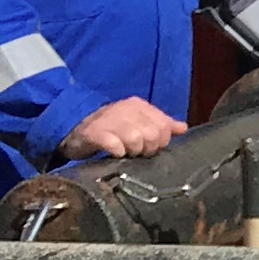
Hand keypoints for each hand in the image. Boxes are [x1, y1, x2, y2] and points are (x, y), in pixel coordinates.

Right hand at [63, 94, 186, 158]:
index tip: (150, 147)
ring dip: (132, 152)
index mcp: (138, 106)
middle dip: (148, 149)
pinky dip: (118, 152)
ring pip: (136, 140)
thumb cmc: (110, 127)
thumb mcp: (137, 122)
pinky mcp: (95, 133)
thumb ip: (161, 124)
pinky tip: (114, 154)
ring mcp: (110, 120)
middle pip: (152, 135)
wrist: (75, 129)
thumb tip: (183, 128)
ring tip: (125, 153)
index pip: (164, 126)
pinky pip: (115, 146)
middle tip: (137, 152)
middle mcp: (125, 110)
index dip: (161, 142)